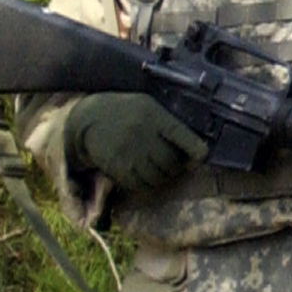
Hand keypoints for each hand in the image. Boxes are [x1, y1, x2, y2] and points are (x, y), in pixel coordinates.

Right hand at [62, 93, 207, 197]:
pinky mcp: (116, 166)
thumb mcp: (148, 106)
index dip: (195, 148)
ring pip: (158, 177)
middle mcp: (141, 133)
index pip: (181, 134)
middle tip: (174, 163)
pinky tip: (144, 175)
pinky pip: (140, 185)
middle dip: (177, 166)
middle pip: (171, 161)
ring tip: (159, 169)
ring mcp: (128, 151)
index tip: (203, 155)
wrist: (89, 118)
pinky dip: (146, 185)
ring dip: (163, 177)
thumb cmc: (127, 112)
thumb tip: (197, 149)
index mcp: (153, 114)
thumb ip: (170, 123)